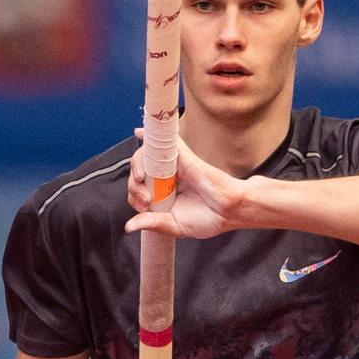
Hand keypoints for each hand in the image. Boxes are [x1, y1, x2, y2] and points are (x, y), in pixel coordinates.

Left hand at [125, 131, 256, 240]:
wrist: (229, 211)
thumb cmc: (206, 218)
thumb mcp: (174, 226)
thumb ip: (152, 223)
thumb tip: (129, 226)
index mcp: (162, 193)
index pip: (138, 187)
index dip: (134, 195)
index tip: (143, 207)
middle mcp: (166, 177)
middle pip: (140, 170)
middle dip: (133, 184)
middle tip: (144, 199)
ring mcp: (175, 165)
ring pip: (149, 155)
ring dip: (138, 164)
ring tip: (140, 178)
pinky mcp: (184, 157)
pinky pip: (168, 142)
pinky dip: (154, 135)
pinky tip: (140, 132)